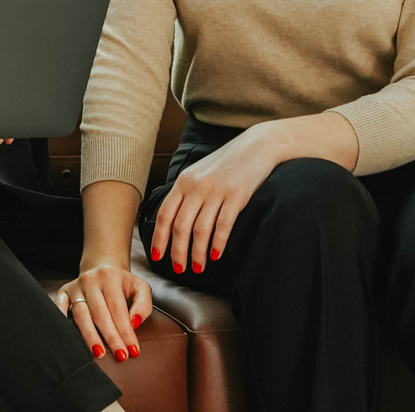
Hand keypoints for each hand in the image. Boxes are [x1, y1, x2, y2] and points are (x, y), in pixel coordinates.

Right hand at [55, 257, 152, 362]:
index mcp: (110, 276)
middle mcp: (90, 280)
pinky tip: (68, 336)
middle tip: (120, 356)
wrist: (102, 267)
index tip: (133, 351)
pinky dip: (61, 319)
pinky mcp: (64, 292)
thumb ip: (143, 306)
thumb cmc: (122, 283)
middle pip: (99, 313)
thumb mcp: (140, 288)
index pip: (118, 309)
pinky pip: (59, 306)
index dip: (126, 332)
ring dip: (89, 335)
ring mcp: (75, 286)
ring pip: (80, 314)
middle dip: (110, 337)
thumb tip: (133, 323)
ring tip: (99, 353)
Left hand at [147, 125, 279, 274]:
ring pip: (200, 230)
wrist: (257, 146)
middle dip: (178, 252)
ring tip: (198, 267)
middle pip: (181, 226)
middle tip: (180, 269)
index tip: (157, 255)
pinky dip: (217, 243)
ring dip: (197, 253)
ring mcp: (216, 191)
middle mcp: (196, 186)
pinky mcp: (237, 196)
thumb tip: (172, 220)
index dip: (160, 237)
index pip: (165, 214)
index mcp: (184, 181)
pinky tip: (216, 255)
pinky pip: (223, 226)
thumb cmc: (226, 163)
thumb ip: (186, 192)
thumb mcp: (199, 173)